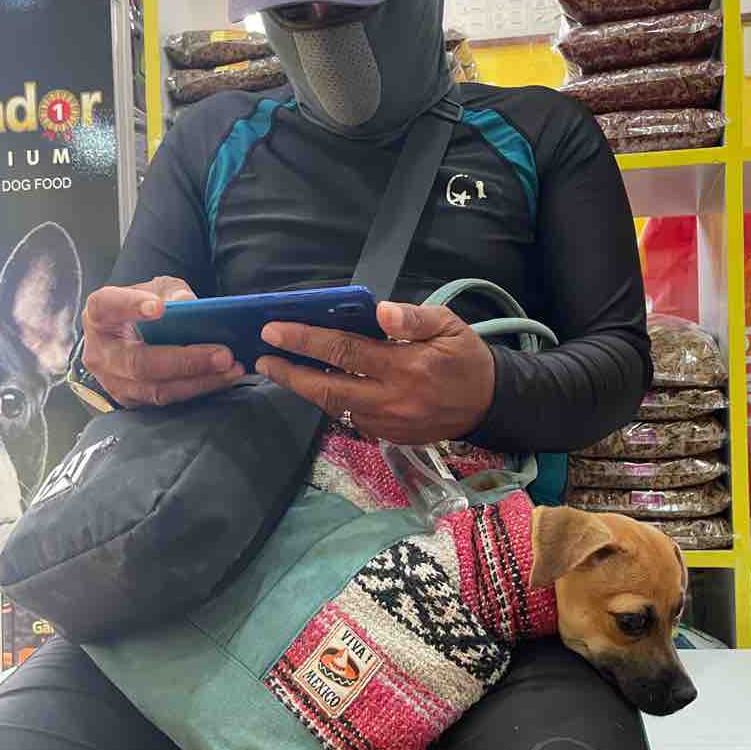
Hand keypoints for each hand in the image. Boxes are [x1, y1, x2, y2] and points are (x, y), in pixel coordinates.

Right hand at [81, 276, 244, 407]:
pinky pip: (168, 399)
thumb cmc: (144, 307)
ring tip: (231, 368)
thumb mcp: (156, 289)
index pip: (107, 307)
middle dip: (185, 360)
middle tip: (222, 354)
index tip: (159, 308)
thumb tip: (187, 303)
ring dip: (199, 380)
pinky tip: (223, 378)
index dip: (131, 307)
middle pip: (138, 362)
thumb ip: (171, 292)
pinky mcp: (133, 400)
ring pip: (157, 388)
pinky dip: (198, 389)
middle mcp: (101, 352)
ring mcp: (114, 382)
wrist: (130, 336)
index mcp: (99, 315)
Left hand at [256, 301, 495, 442]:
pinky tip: (316, 384)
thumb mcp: (449, 325)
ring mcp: (387, 423)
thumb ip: (414, 318)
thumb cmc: (465, 357)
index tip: (273, 330)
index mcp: (405, 367)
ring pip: (334, 407)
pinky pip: (350, 418)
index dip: (305, 340)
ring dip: (305, 388)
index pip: (344, 351)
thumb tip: (380, 312)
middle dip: (289, 373)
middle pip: (327, 389)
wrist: (489, 404)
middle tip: (261, 358)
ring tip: (280, 369)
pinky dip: (330, 400)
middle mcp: (391, 400)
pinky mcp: (388, 437)